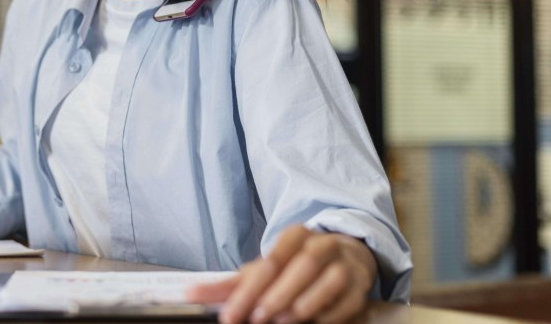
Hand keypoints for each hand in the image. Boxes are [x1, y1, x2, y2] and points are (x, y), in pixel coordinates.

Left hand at [186, 225, 377, 323]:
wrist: (345, 257)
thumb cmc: (294, 267)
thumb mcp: (263, 271)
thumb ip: (230, 284)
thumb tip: (190, 294)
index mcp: (295, 236)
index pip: (270, 261)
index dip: (248, 289)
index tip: (230, 315)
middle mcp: (322, 244)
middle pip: (300, 266)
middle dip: (276, 294)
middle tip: (257, 317)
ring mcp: (344, 263)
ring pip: (327, 279)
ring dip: (303, 303)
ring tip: (281, 320)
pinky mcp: (360, 286)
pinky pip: (347, 301)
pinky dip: (328, 314)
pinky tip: (311, 322)